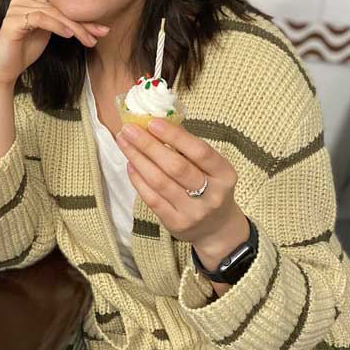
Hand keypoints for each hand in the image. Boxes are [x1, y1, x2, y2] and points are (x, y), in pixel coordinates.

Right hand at [0, 0, 108, 85]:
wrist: (5, 68)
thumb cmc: (26, 50)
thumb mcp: (50, 33)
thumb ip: (64, 23)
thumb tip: (95, 23)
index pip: (62, 6)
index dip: (83, 18)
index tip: (103, 30)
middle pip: (59, 9)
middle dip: (82, 23)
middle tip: (100, 34)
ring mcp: (16, 7)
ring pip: (52, 13)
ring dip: (73, 26)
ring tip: (87, 38)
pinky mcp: (12, 20)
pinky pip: (39, 18)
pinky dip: (56, 26)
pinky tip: (68, 35)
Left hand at [116, 118, 249, 269]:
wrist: (216, 228)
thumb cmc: (210, 188)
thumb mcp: (212, 168)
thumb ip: (189, 149)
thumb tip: (160, 123)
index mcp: (225, 175)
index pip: (200, 152)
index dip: (175, 136)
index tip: (153, 122)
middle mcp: (212, 195)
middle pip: (176, 167)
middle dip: (149, 145)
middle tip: (129, 129)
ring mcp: (194, 212)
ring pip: (160, 182)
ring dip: (139, 159)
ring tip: (124, 143)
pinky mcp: (176, 223)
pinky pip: (152, 199)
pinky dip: (138, 180)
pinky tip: (130, 165)